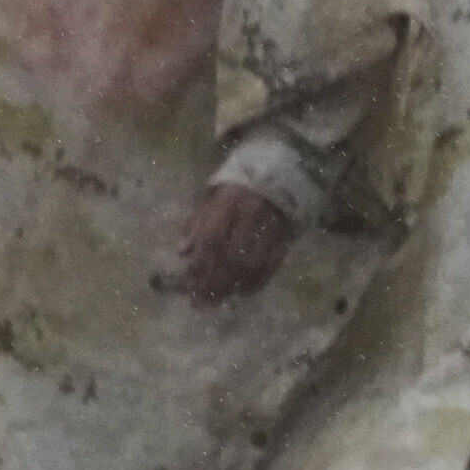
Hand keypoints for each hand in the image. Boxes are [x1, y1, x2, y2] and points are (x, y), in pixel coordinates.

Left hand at [178, 182, 294, 305]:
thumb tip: (182, 252)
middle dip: (214, 283)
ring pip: (252, 264)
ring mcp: (273, 226)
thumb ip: (198, 222)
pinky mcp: (288, 235)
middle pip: (232, 256)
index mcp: (230, 201)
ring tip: (217, 301)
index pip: (212, 238)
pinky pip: (273, 264)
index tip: (189, 283)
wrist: (286, 166)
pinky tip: (244, 293)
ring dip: (233, 286)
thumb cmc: (240, 182)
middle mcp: (252, 215)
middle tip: (199, 302)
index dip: (200, 263)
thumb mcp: (213, 193)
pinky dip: (258, 281)